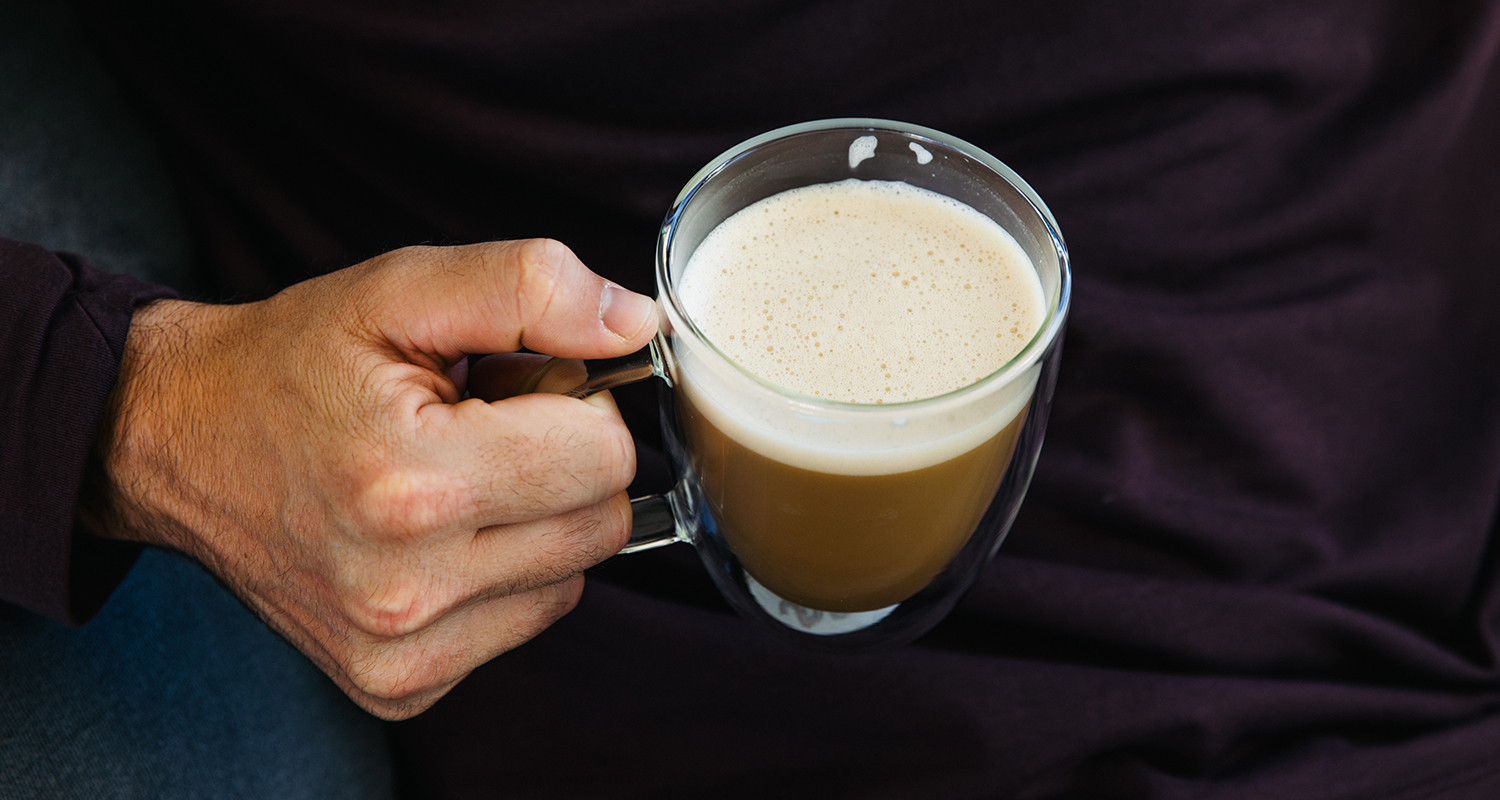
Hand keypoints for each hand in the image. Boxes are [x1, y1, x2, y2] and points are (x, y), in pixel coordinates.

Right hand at [85, 239, 656, 718]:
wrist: (179, 443)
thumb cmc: (293, 363)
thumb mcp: (401, 290)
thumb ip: (529, 289)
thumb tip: (636, 326)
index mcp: (413, 484)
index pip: (606, 457)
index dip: (577, 405)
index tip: (514, 388)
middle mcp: (406, 588)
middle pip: (602, 523)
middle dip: (562, 461)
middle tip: (481, 427)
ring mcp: (400, 651)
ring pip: (573, 576)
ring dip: (535, 521)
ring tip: (451, 478)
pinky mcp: (398, 685)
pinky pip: (524, 620)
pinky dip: (502, 575)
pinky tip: (434, 536)